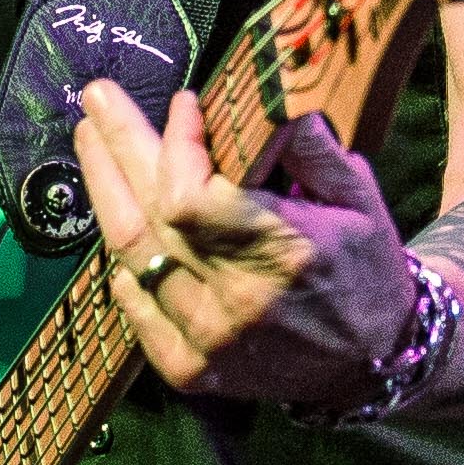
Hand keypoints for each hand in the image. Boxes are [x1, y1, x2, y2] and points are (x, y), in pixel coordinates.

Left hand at [72, 79, 416, 404]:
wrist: (373, 360)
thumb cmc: (365, 267)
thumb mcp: (358, 198)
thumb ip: (311, 147)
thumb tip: (267, 94)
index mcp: (286, 252)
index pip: (192, 196)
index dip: (175, 147)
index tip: (182, 105)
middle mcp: (241, 299)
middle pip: (152, 216)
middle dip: (119, 148)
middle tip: (99, 101)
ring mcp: (211, 340)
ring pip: (134, 258)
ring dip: (105, 192)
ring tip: (90, 141)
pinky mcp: (191, 370)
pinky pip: (136, 309)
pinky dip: (120, 263)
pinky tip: (113, 219)